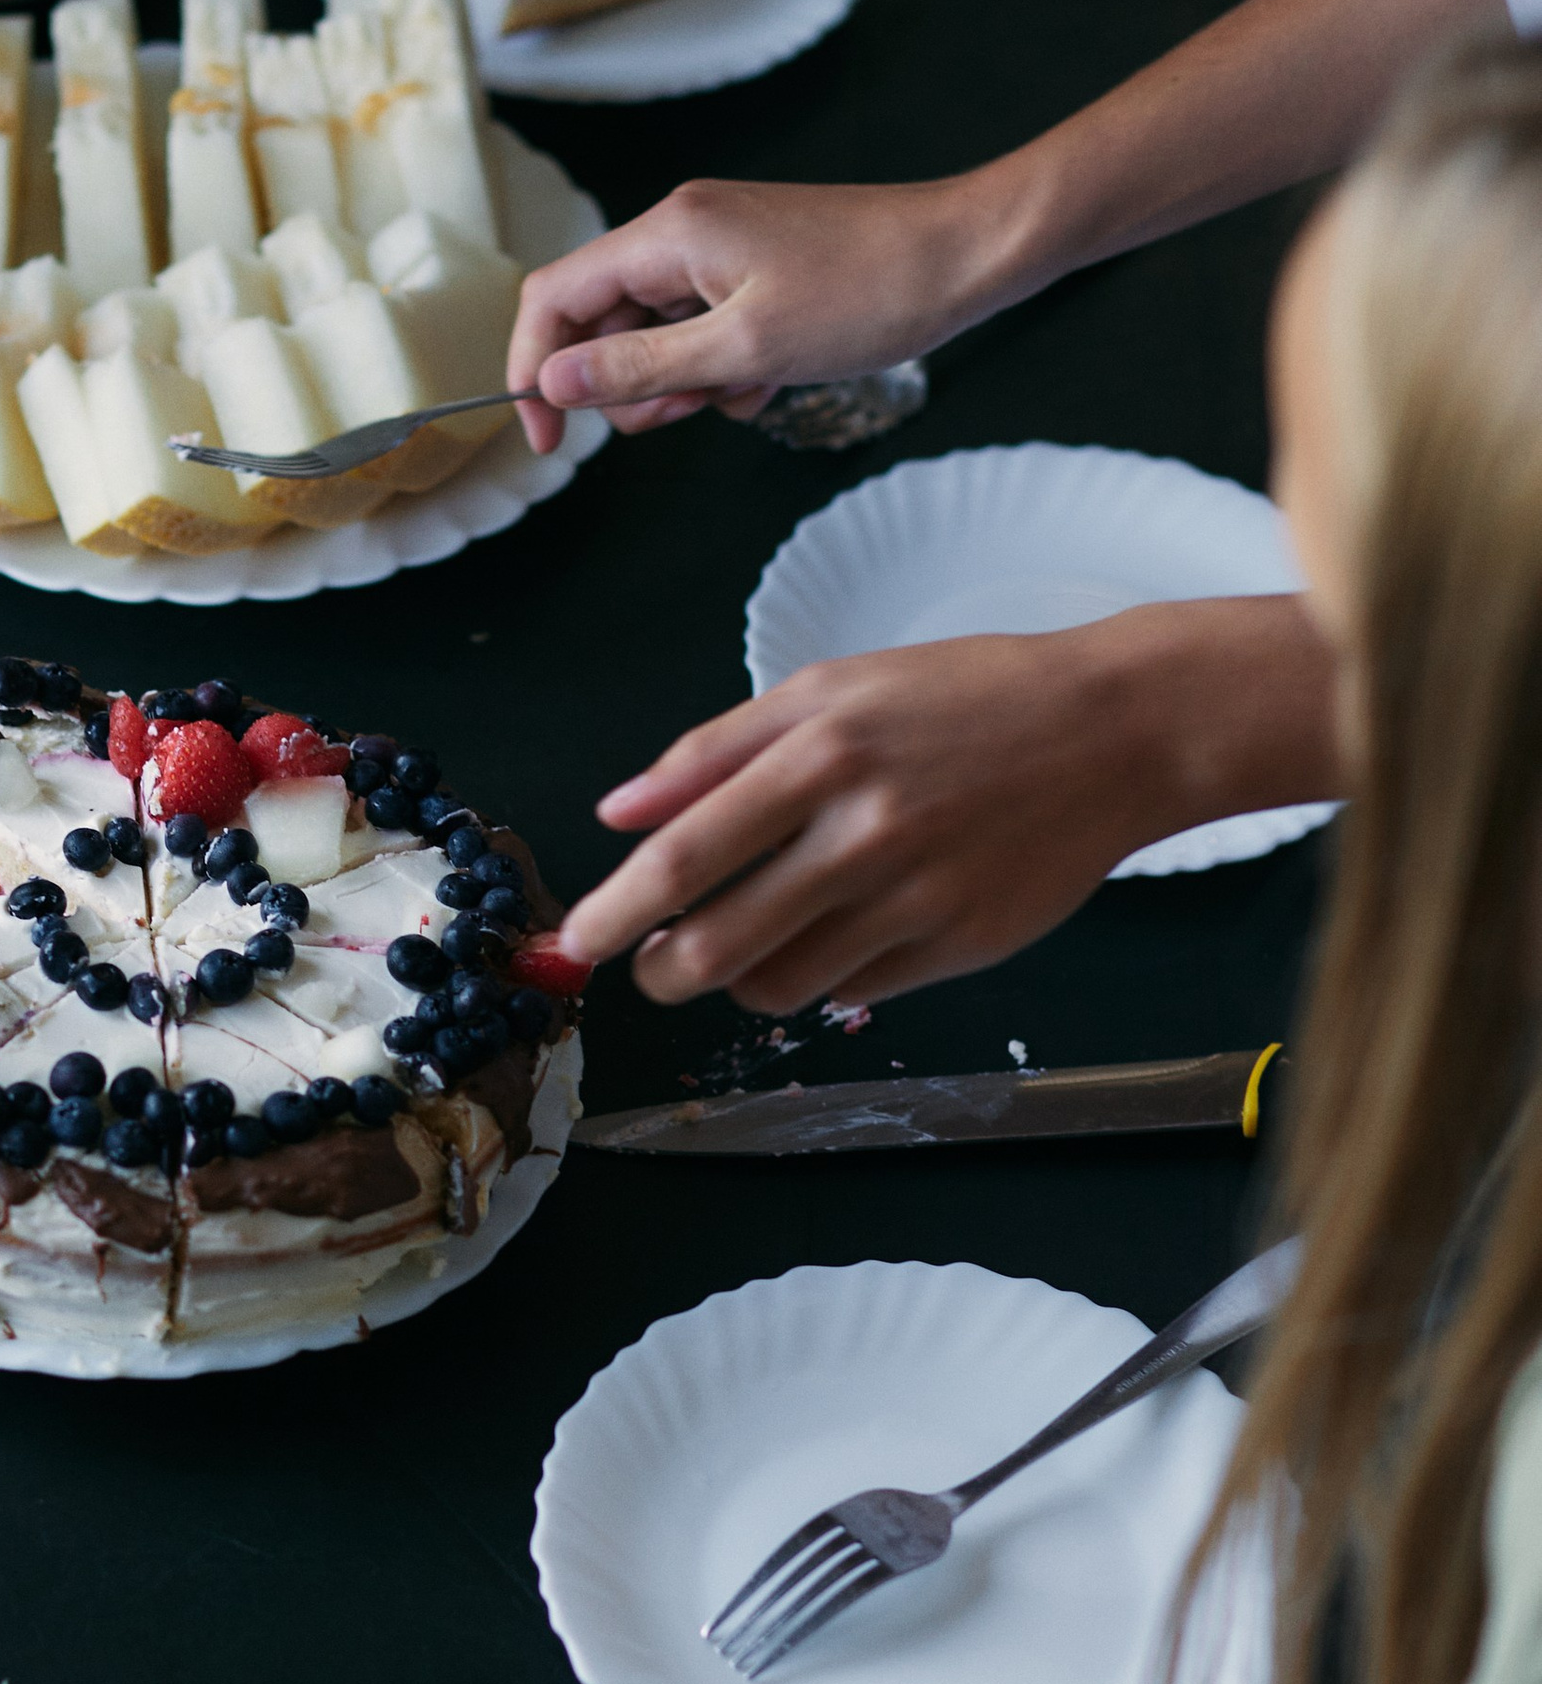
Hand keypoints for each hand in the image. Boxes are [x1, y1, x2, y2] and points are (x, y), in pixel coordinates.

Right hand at [511, 168, 1021, 451]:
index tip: (548, 437)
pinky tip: (772, 376)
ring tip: (743, 389)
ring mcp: (720, 247)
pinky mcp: (754, 267)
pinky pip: (703, 329)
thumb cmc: (869, 292)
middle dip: (628, 383)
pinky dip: (724, 366)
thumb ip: (638, 367)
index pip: (553, 297)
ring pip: (654, 333)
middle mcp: (683, 229)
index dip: (535, 369)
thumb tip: (551, 382)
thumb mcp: (744, 348)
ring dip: (682, 381)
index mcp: (668, 233)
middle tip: (685, 412)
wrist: (967, 255)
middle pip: (600, 319)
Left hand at [559, 600, 1338, 1013]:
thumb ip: (715, 750)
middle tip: (653, 963)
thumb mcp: (832, 688)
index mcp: (818, 755)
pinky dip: (821, 978)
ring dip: (738, 980)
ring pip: (779, 985)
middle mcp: (863, 832)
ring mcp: (915, 899)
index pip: (681, 860)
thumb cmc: (962, 699)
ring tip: (748, 938)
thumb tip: (618, 811)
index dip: (611, 915)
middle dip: (661, 971)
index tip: (571, 947)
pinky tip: (838, 930)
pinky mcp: (959, 947)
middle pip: (717, 948)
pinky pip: (852, 994)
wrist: (1112, 732)